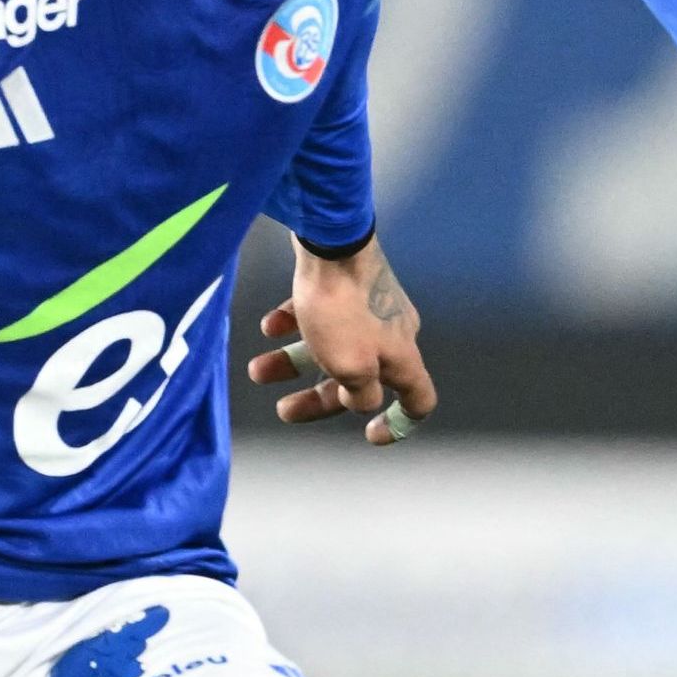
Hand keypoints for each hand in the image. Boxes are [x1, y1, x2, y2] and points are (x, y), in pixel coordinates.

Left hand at [253, 238, 436, 443]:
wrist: (332, 241)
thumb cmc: (343, 310)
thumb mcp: (351, 367)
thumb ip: (360, 393)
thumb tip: (361, 400)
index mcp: (402, 357)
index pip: (418, 401)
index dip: (400, 425)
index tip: (371, 435)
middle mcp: (391, 333)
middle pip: (360, 379)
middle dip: (320, 397)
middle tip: (284, 410)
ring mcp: (368, 305)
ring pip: (333, 345)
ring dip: (294, 362)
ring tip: (258, 370)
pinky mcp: (346, 281)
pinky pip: (321, 313)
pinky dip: (296, 323)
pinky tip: (270, 324)